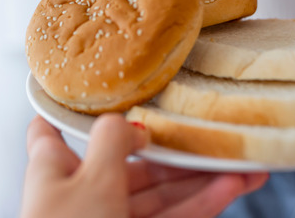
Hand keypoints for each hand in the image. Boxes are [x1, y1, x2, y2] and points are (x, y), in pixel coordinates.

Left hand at [20, 115, 267, 217]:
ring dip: (202, 179)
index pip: (52, 128)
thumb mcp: (92, 177)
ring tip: (242, 167)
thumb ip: (113, 139)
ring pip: (159, 193)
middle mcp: (81, 190)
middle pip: (132, 161)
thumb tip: (132, 123)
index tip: (91, 90)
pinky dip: (199, 205)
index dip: (70, 108)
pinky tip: (227, 190)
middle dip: (178, 152)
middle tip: (216, 139)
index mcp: (55, 167)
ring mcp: (109, 216)